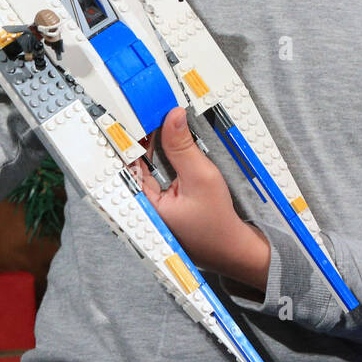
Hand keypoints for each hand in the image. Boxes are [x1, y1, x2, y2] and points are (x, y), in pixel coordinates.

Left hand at [140, 107, 270, 292]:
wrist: (234, 250)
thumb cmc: (218, 224)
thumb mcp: (201, 177)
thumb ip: (183, 147)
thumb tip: (172, 117)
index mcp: (143, 205)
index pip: (127, 162)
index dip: (130, 135)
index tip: (136, 113)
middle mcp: (142, 206)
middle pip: (133, 163)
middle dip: (140, 137)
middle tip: (149, 111)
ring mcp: (151, 206)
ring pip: (144, 167)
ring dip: (150, 145)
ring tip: (156, 120)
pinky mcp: (162, 203)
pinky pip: (155, 174)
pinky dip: (160, 157)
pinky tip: (166, 140)